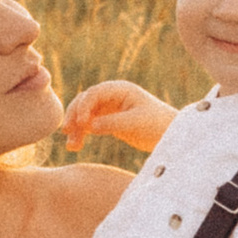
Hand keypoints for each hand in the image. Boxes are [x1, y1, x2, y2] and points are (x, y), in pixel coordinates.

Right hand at [61, 79, 176, 153]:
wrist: (170, 136)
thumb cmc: (158, 125)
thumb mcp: (137, 123)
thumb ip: (113, 123)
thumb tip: (89, 126)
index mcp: (120, 90)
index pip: (94, 93)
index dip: (84, 106)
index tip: (81, 123)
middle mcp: (111, 96)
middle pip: (84, 102)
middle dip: (74, 116)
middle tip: (67, 132)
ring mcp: (108, 109)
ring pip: (83, 115)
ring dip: (75, 128)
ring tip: (71, 147)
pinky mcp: (107, 121)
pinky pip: (88, 125)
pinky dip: (81, 134)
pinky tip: (75, 146)